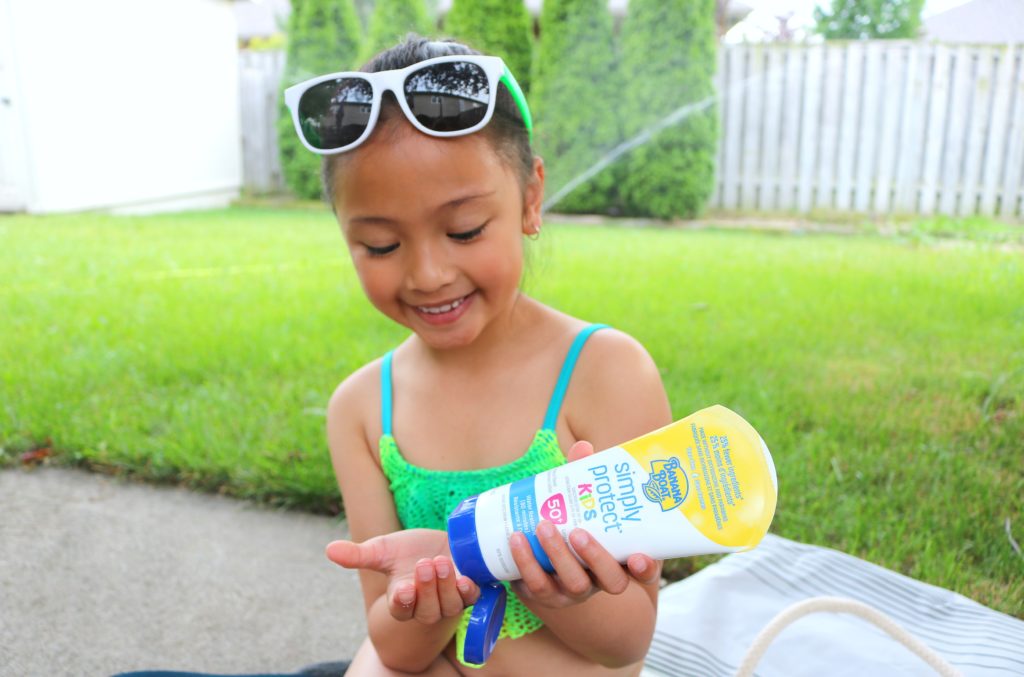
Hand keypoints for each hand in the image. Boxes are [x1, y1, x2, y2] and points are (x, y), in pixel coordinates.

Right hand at [325, 528, 479, 624]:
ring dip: (446, 587)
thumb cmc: (409, 552)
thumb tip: (329, 549)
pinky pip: (471, 599)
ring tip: (441, 563)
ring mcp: (449, 601)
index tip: (403, 589)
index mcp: (402, 599)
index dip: (402, 601)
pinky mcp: (469, 591)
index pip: (401, 609)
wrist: (440, 546)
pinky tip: (466, 579)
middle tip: (424, 564)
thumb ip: (358, 555)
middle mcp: (426, 606)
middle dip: (427, 589)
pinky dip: (469, 591)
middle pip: (427, 610)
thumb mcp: (382, 550)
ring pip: (449, 605)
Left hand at [509, 440, 660, 608]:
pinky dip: (525, 562)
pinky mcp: (545, 594)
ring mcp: (574, 591)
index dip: (646, 568)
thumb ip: (584, 477)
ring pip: (573, 584)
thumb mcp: (580, 501)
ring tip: (542, 526)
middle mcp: (601, 579)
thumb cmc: (570, 520)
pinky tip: (516, 539)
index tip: (639, 557)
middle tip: (577, 532)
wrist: (536, 553)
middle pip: (610, 581)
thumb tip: (583, 448)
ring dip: (557, 556)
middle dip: (594, 557)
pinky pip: (537, 585)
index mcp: (620, 558)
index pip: (644, 570)